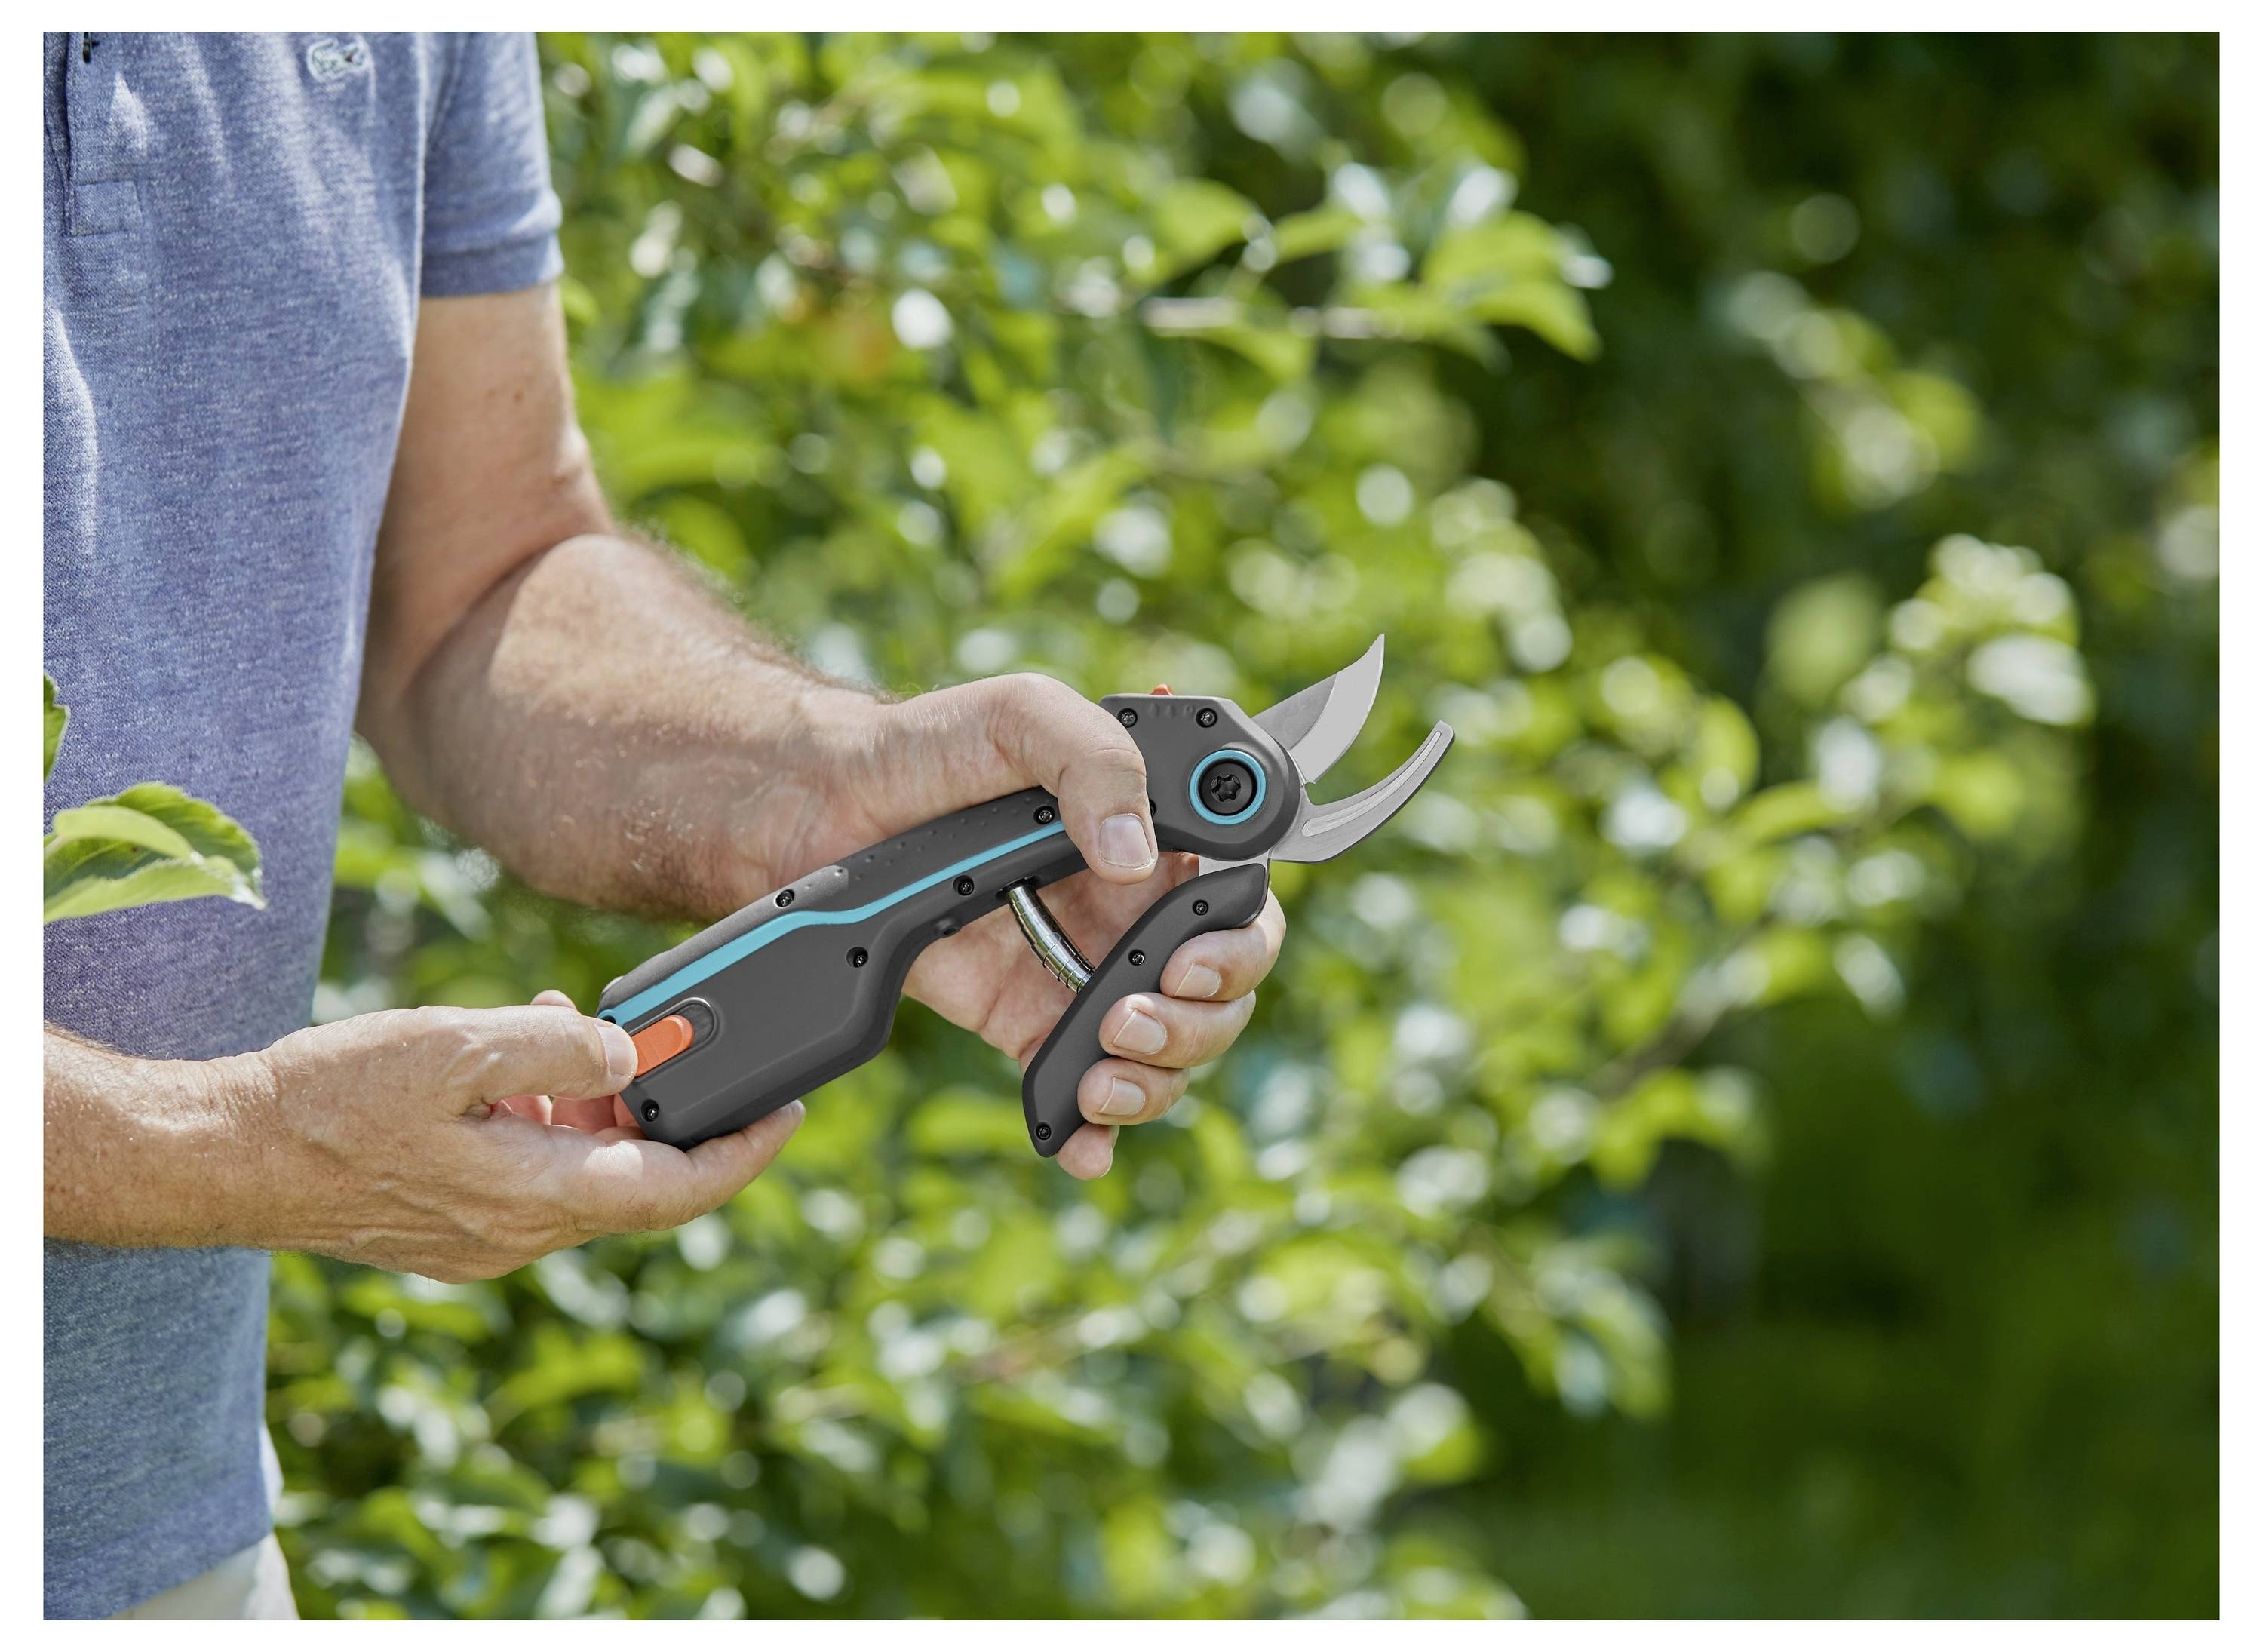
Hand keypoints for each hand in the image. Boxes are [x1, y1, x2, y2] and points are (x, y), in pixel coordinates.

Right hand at [225, 1001, 801, 1278]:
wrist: (223, 1155)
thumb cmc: (327, 1100)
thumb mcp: (452, 1047)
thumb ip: (551, 1049)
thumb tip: (625, 1051)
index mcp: (536, 1198)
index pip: (676, 1191)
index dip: (743, 1154)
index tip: (789, 1112)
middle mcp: (518, 1235)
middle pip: (634, 1179)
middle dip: (661, 1107)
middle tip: (668, 1042)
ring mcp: (482, 1238)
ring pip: (580, 1170)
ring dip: (595, 1103)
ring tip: (569, 1028)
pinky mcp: (448, 1226)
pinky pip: (530, 1174)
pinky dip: (545, 1118)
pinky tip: (516, 1059)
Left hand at [749, 673, 1287, 1179]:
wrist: (818, 810)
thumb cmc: (925, 746)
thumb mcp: (1018, 716)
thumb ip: (1092, 762)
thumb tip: (1135, 854)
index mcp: (1153, 832)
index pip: (1239, 895)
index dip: (1241, 938)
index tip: (1189, 958)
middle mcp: (1133, 906)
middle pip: (1220, 988)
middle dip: (1200, 1019)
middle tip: (1132, 1015)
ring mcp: (1083, 970)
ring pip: (1167, 1049)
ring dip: (1156, 1078)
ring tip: (1099, 1073)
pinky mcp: (1026, 1022)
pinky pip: (1080, 1085)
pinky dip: (1095, 1131)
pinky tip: (1081, 1143)